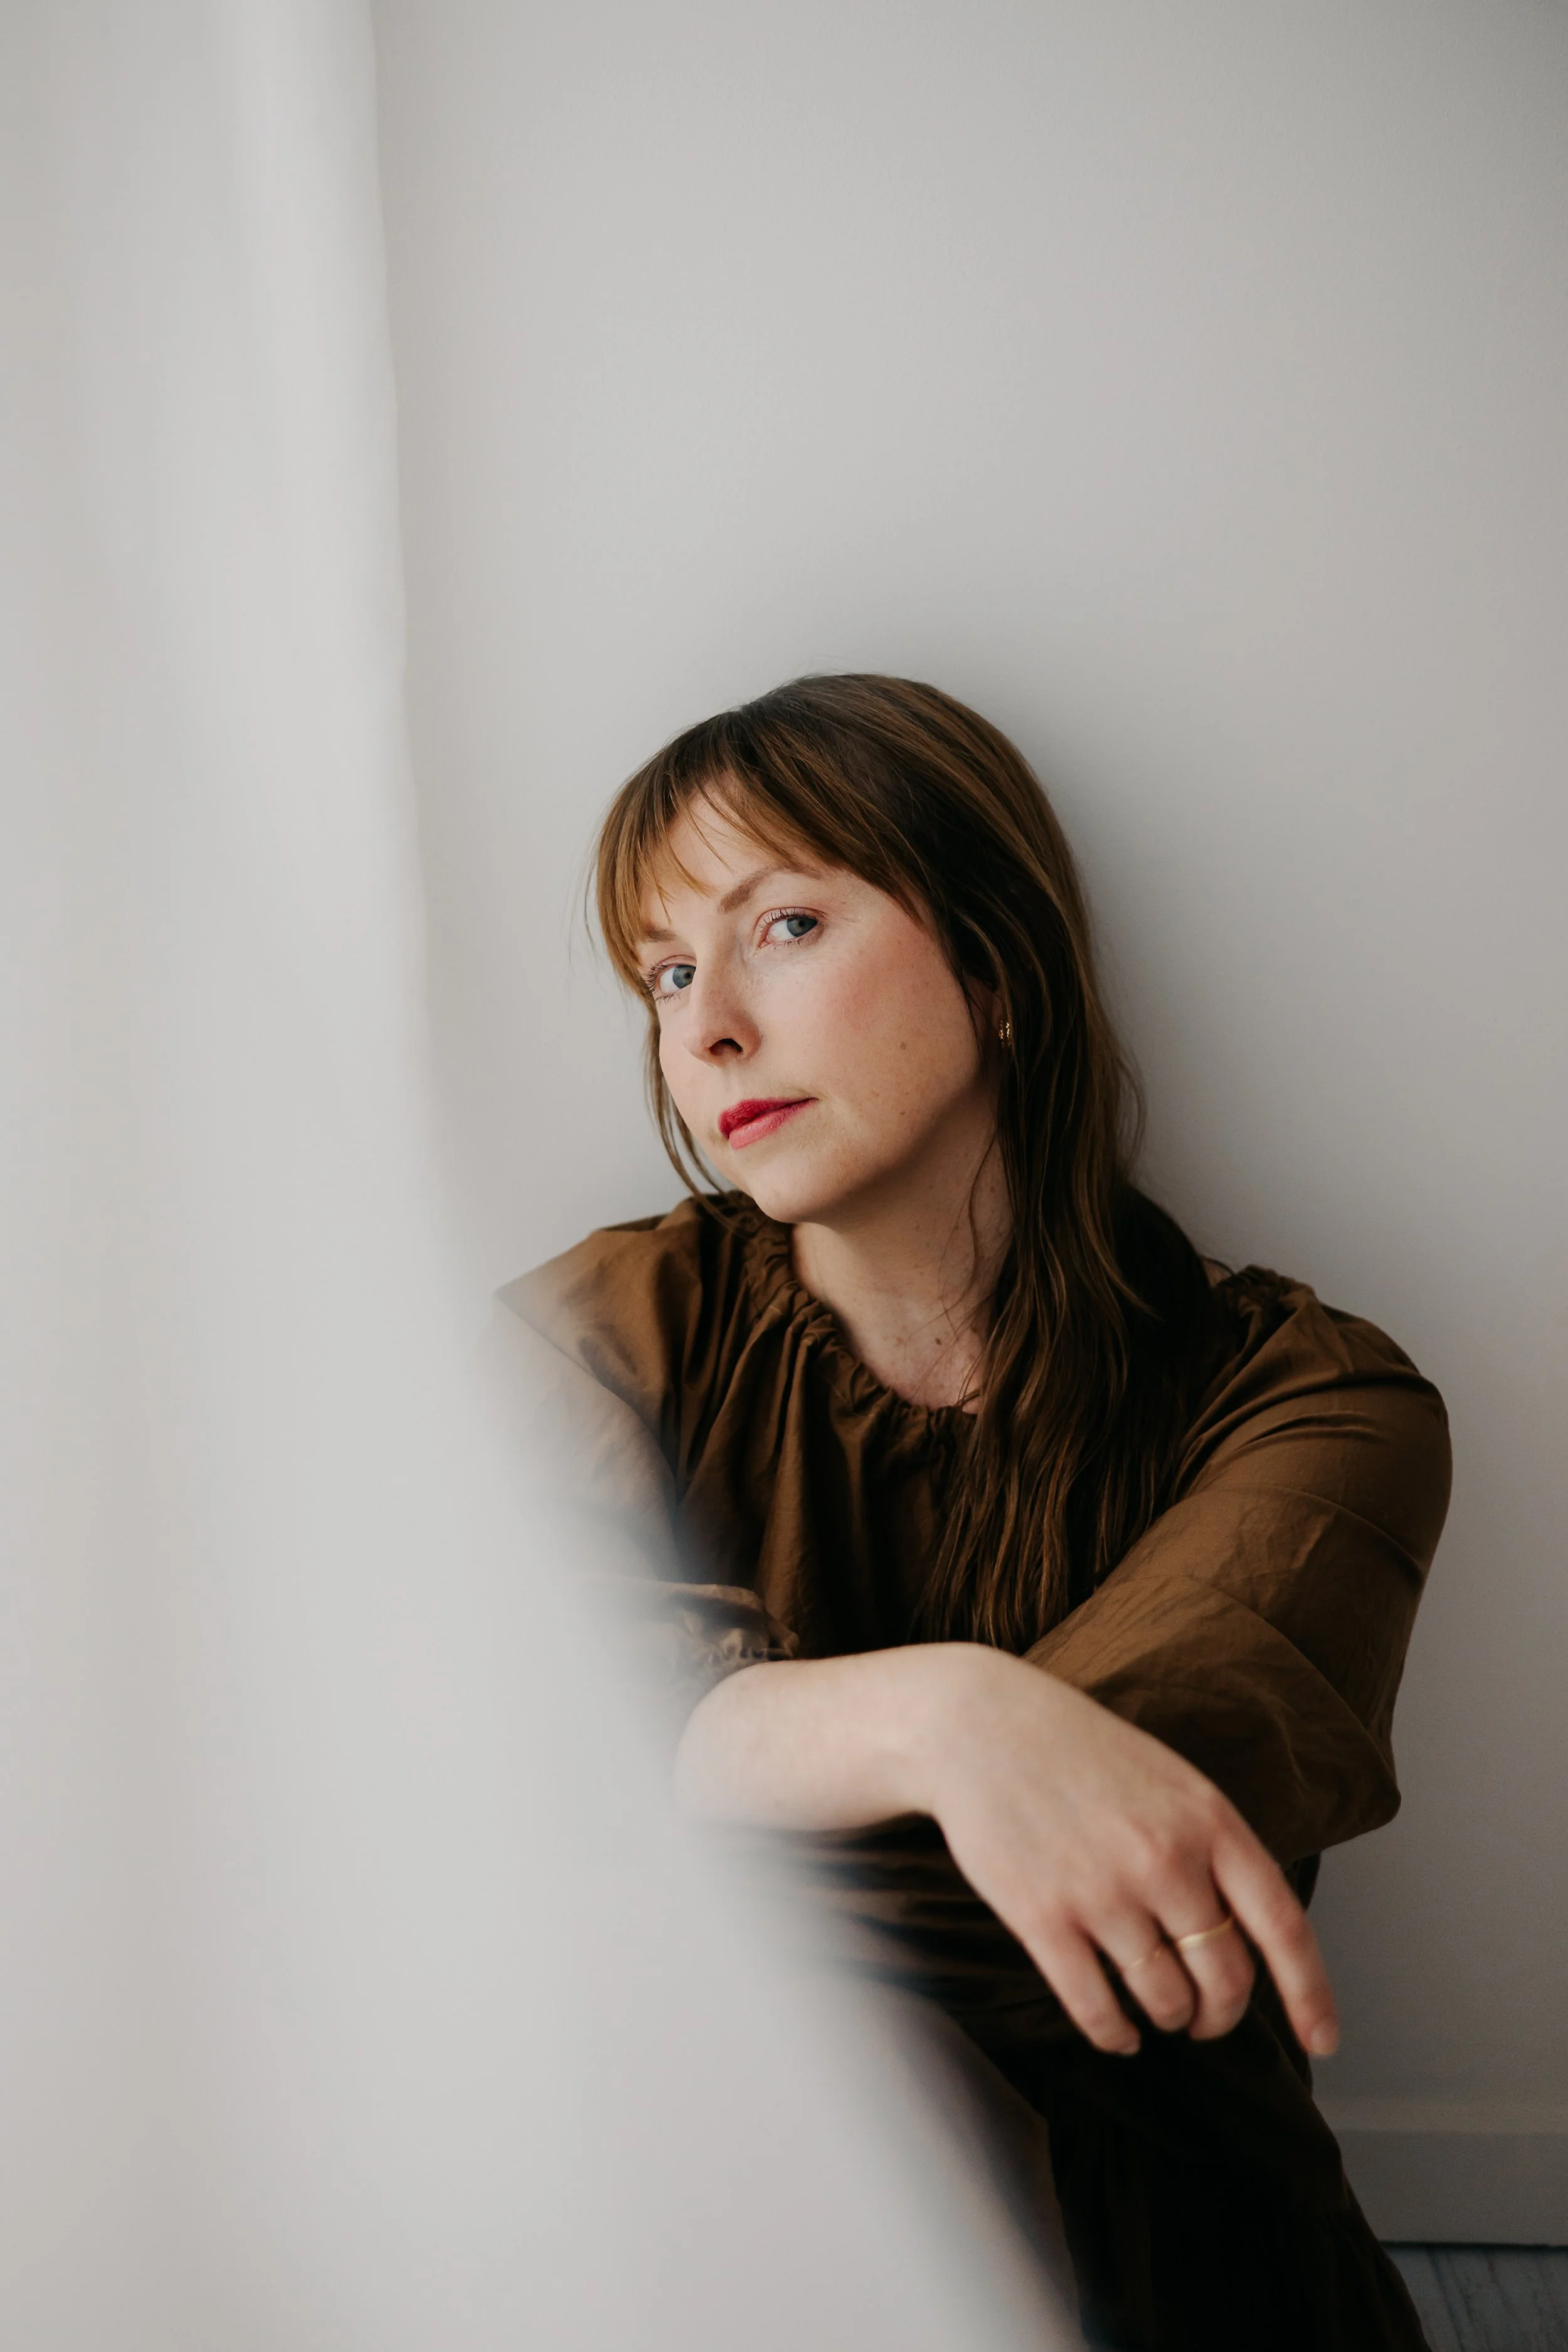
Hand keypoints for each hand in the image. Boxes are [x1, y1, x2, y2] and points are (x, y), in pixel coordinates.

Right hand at [912, 1647, 1338, 2058]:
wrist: (977, 1724)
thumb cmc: (1077, 1752)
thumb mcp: (1169, 1780)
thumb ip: (1211, 1847)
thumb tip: (1246, 1936)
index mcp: (1209, 1819)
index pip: (1282, 1926)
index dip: (1309, 1994)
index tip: (1323, 2041)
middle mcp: (1165, 1859)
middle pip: (1225, 1979)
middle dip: (1220, 2016)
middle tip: (1205, 2020)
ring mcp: (1103, 1891)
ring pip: (1164, 2000)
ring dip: (1166, 2020)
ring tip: (1155, 2013)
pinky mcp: (1042, 1918)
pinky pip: (1096, 2009)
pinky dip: (1113, 2035)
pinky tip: (1115, 2031)